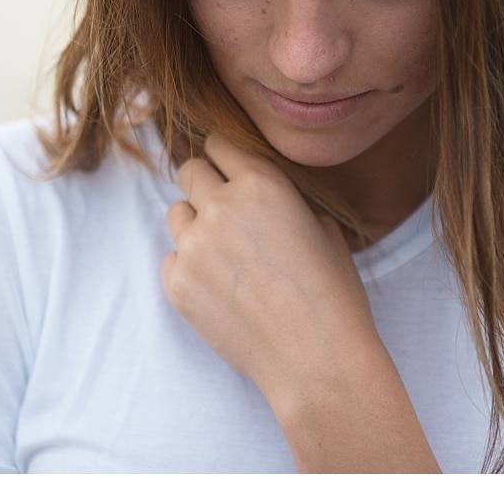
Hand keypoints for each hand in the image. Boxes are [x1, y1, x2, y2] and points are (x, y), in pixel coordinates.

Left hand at [160, 133, 378, 400]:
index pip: (218, 144)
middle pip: (188, 171)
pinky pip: (171, 258)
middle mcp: (221, 205)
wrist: (317, 359)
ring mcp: (193, 245)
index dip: (223, 158)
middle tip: (224, 214)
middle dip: (204, 187)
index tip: (226, 170)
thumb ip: (282, 198)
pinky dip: (189, 268)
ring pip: (175, 214)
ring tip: (226, 257)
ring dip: (194, 226)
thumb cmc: (331, 293)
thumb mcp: (322, 226)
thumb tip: (257, 191)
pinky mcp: (177, 283)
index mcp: (261, 181)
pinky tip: (221, 290)